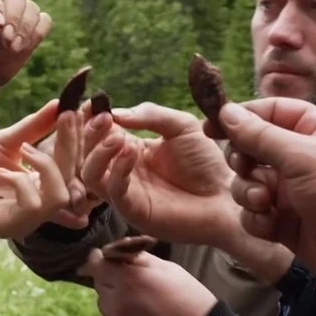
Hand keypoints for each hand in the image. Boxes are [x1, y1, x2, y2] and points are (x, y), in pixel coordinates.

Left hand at [0, 99, 81, 261]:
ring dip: (47, 166)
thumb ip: (35, 128)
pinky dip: (21, 182)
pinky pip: (31, 207)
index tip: (75, 111)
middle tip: (63, 118)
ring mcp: (22, 219)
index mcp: (40, 188)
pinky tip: (4, 170)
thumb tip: (61, 104)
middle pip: (73, 181)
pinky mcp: (4, 225)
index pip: (73, 168)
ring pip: (60, 197)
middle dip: (70, 146)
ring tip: (24, 149)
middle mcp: (36, 207)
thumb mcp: (6, 141)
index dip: (77, 141)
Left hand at [78, 249, 216, 315]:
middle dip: (106, 273)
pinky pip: (110, 313)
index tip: (105, 254)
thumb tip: (117, 251)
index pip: (97, 262)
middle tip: (124, 272)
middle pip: (98, 280)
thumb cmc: (187, 295)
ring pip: (102, 298)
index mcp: (128, 278)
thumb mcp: (165, 267)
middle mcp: (116, 298)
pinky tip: (135, 306)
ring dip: (110, 291)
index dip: (99, 257)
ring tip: (133, 291)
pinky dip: (116, 306)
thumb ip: (136, 258)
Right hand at [81, 102, 239, 245]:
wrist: (229, 195)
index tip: (90, 104)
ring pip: (90, 174)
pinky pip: (113, 191)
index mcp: (129, 149)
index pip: (97, 134)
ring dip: (97, 152)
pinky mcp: (133, 211)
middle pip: (86, 153)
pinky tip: (132, 152)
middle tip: (104, 119)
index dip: (89, 120)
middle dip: (90, 133)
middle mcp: (120, 170)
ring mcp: (125, 192)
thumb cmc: (206, 161)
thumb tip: (115, 113)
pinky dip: (118, 169)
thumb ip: (150, 115)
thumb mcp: (180, 126)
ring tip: (117, 137)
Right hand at [216, 98, 315, 302]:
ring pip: (248, 183)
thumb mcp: (304, 157)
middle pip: (252, 149)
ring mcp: (294, 193)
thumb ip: (261, 135)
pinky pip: (254, 215)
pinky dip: (257, 219)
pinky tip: (272, 226)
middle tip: (244, 169)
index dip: (240, 118)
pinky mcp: (286, 224)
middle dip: (242, 161)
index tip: (210, 127)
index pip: (270, 113)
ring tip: (265, 204)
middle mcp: (303, 159)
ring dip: (248, 193)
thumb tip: (227, 111)